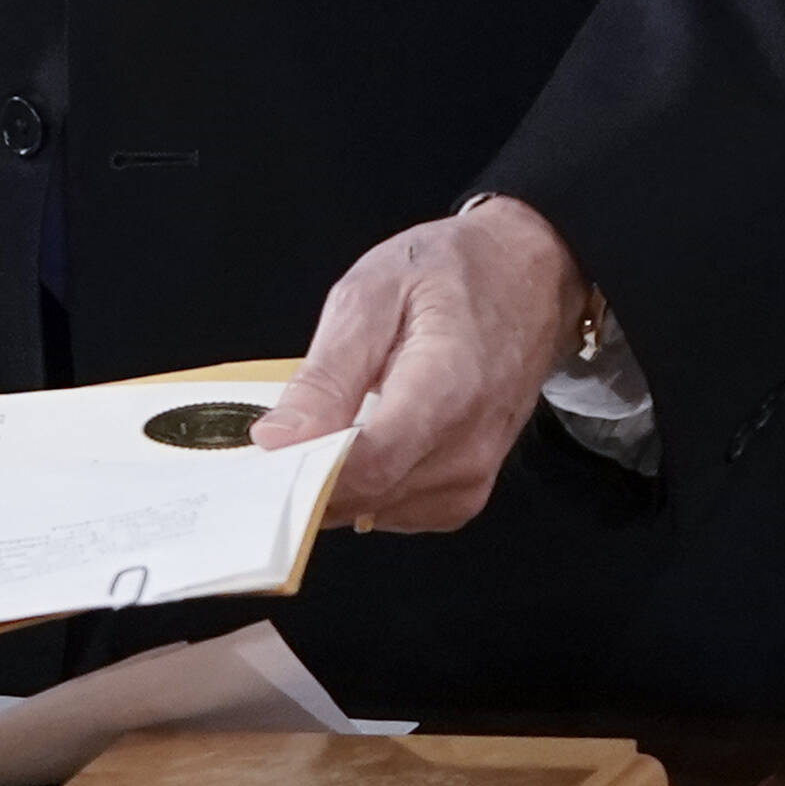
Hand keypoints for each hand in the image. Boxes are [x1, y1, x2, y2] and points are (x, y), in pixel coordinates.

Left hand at [248, 196, 588, 532]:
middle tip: (268, 436)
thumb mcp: (371, 296)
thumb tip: (276, 440)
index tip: (257, 455)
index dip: (300, 471)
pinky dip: (360, 487)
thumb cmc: (452, 275)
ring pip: (372, 510)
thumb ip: (325, 377)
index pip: (366, 466)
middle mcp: (467, 449)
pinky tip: (349, 446)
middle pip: (364, 495)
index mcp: (447, 389)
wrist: (527, 279)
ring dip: (330, 483)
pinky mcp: (465, 493)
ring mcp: (472, 479)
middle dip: (303, 476)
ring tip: (311, 429)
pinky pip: (393, 510)